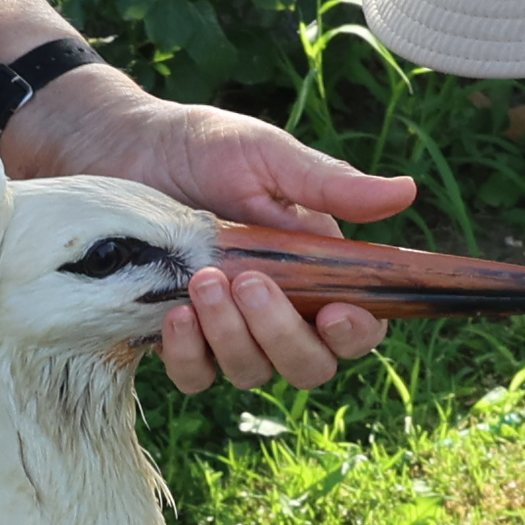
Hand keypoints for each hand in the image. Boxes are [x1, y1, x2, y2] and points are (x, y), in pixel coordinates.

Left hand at [12, 67, 421, 396]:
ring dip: (234, 337)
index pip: (355, 326)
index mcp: (315, 271)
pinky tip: (175, 315)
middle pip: (309, 365)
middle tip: (251, 283)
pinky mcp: (177, 340)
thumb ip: (330, 183)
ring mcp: (226, 331)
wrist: (118, 149)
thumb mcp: (267, 156)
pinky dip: (189, 355)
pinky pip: (196, 377)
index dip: (355, 333)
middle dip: (284, 334)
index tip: (338, 312)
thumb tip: (406, 193)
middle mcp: (277, 312)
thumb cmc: (199, 147)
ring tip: (205, 281)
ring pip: (253, 373)